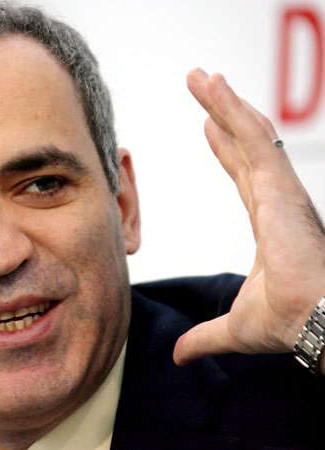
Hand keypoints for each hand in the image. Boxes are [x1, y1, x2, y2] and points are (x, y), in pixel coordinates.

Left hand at [172, 68, 324, 367]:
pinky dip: (231, 108)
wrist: (315, 322)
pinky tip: (212, 87)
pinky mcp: (279, 184)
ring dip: (223, 101)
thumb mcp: (233, 328)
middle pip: (245, 145)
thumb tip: (180, 354)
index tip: (210, 129)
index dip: (226, 150)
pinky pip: (252, 135)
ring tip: (200, 76)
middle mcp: (277, 199)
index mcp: (270, 222)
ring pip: (248, 132)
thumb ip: (205, 337)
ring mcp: (280, 188)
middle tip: (203, 86)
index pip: (243, 176)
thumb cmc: (289, 322)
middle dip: (223, 113)